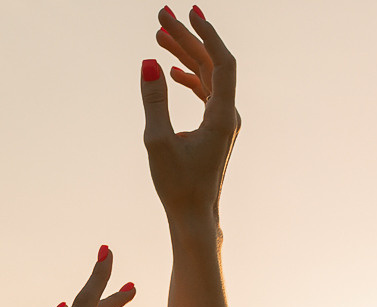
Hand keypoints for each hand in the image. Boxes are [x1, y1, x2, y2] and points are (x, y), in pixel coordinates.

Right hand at [142, 5, 239, 222]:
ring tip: (159, 35)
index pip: (221, 63)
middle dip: (187, 37)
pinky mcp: (215, 129)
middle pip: (211, 64)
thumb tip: (149, 62)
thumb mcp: (157, 141)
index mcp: (222, 116)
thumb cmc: (178, 186)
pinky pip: (205, 92)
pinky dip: (189, 76)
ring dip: (185, 54)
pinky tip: (172, 69)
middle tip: (162, 15)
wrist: (195, 216)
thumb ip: (154, 100)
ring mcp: (223, 121)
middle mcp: (228, 115)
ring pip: (207, 77)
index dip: (207, 34)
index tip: (189, 13)